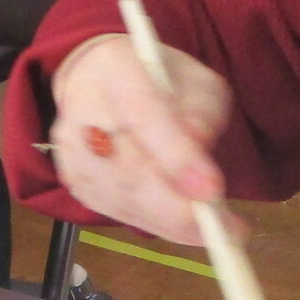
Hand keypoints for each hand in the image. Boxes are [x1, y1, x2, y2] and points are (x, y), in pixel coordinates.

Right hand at [46, 32, 235, 246]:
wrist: (96, 78)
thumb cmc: (156, 78)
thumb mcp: (196, 80)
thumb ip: (202, 113)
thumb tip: (199, 156)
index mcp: (116, 69)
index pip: (145, 116)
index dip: (177, 157)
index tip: (211, 191)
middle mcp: (82, 110)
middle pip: (131, 171)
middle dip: (181, 209)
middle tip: (227, 230)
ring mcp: (72, 151)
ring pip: (125, 200)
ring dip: (173, 224)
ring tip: (216, 230)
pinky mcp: (74, 181)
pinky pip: (119, 213)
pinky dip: (157, 224)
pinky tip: (184, 225)